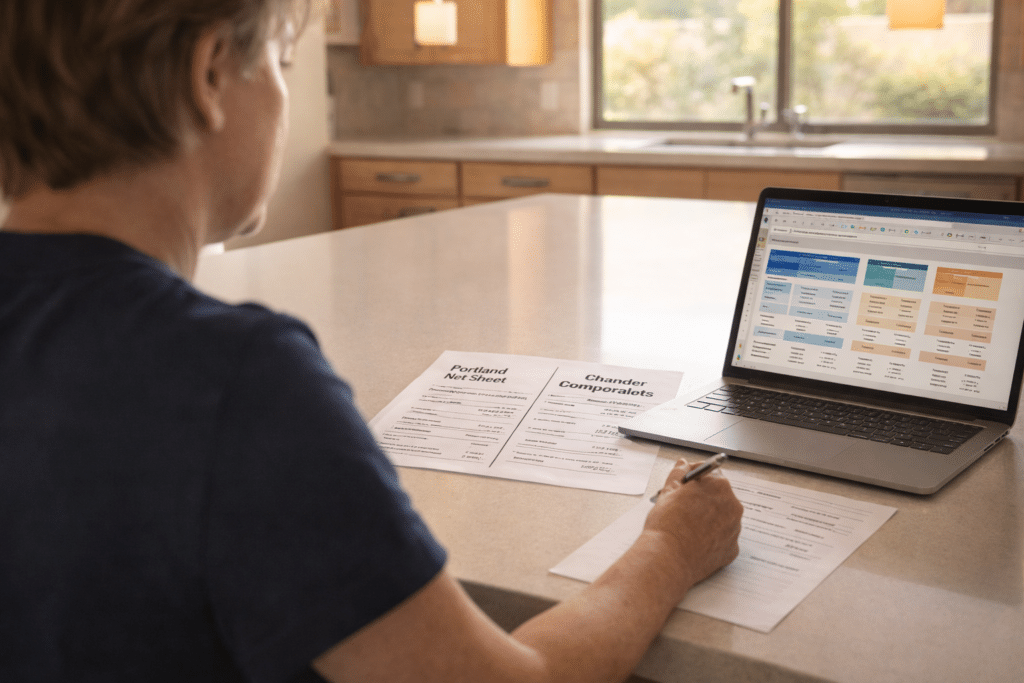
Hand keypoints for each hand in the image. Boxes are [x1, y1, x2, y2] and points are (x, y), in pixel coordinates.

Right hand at [642, 458, 743, 590]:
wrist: (668, 558)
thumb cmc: (667, 524)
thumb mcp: (668, 491)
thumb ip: (679, 473)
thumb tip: (683, 465)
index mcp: (719, 486)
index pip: (710, 472)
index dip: (695, 477)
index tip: (686, 483)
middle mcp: (733, 506)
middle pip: (719, 495)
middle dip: (704, 498)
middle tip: (683, 507)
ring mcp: (735, 529)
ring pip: (722, 517)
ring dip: (710, 518)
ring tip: (688, 527)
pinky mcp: (732, 549)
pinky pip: (723, 538)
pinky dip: (712, 538)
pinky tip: (696, 541)